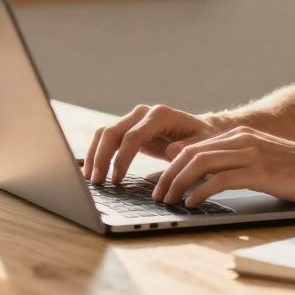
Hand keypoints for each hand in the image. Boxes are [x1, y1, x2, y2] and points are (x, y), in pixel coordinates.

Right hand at [82, 104, 226, 183]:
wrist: (203, 130)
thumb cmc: (203, 139)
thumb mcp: (203, 145)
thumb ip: (188, 148)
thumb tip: (171, 151)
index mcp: (160, 115)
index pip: (133, 135)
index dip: (122, 158)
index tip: (116, 179)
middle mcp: (143, 113)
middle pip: (113, 132)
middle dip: (101, 157)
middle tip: (97, 181)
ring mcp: (134, 119)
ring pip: (105, 133)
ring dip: (94, 155)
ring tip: (90, 179)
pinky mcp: (129, 129)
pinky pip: (107, 138)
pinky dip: (97, 153)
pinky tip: (92, 171)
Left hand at [151, 126, 294, 207]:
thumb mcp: (263, 159)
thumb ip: (237, 163)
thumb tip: (209, 179)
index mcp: (240, 134)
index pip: (195, 146)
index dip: (173, 165)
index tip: (162, 182)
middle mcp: (242, 139)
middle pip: (191, 153)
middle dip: (169, 174)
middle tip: (157, 194)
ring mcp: (251, 153)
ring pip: (200, 163)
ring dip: (178, 183)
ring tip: (169, 200)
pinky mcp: (260, 171)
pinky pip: (221, 179)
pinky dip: (201, 191)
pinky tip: (192, 203)